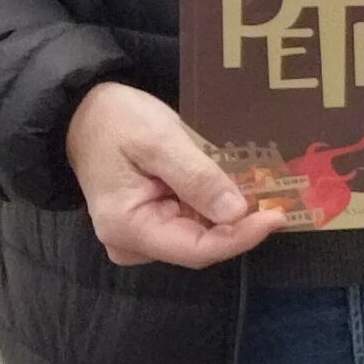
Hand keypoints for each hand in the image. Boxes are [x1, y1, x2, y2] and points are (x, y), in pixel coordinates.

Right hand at [66, 82, 281, 269]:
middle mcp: (134, 242)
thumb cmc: (115, 121)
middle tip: (279, 197)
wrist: (85, 113)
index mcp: (128, 227)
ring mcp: (144, 235)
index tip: (277, 217)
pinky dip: (218, 205)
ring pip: (202, 234)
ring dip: (233, 215)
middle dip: (241, 224)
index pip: (197, 250)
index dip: (241, 237)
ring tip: (264, 188)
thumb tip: (236, 212)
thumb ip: (195, 176)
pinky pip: (194, 221)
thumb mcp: (158, 141)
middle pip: (202, 244)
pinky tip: (240, 185)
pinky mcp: (154, 222)